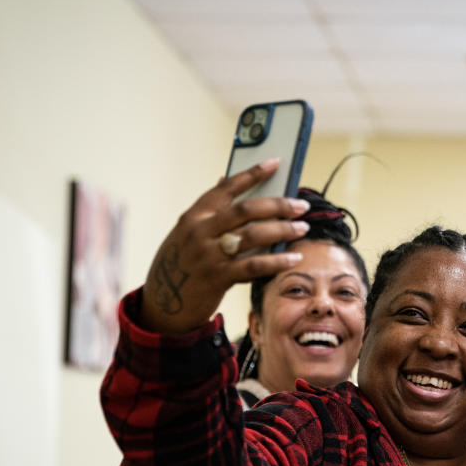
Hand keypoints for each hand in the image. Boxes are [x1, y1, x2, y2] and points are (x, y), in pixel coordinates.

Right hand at [140, 159, 309, 333]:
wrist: (163, 303)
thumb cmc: (182, 263)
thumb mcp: (187, 233)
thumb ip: (208, 210)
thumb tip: (223, 179)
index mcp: (194, 215)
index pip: (227, 187)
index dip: (252, 173)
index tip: (275, 163)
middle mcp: (200, 231)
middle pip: (246, 210)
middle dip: (278, 205)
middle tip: (300, 205)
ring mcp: (208, 254)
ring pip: (253, 235)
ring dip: (282, 230)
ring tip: (302, 228)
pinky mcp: (218, 278)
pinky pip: (254, 266)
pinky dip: (277, 261)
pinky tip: (294, 258)